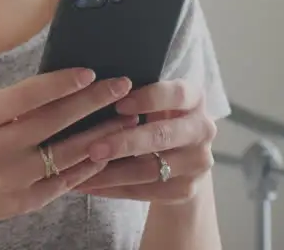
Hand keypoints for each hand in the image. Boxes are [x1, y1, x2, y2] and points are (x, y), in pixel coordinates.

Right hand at [0, 69, 137, 239]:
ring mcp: (11, 179)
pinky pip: (65, 181)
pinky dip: (88, 165)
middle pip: (54, 121)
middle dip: (94, 101)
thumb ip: (11, 105)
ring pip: (68, 153)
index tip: (91, 72)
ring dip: (102, 134)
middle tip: (123, 86)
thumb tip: (61, 85)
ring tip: (127, 119)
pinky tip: (106, 150)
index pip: (27, 95)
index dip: (62, 82)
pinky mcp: (24, 202)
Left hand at [73, 79, 216, 204]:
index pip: (176, 94)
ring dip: (112, 173)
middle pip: (162, 136)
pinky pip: (145, 191)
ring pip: (151, 170)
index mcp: (194, 98)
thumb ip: (134, 94)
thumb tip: (91, 91)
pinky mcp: (186, 189)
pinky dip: (114, 188)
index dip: (148, 99)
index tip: (117, 104)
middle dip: (124, 143)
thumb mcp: (156, 100)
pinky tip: (89, 185)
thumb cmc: (158, 116)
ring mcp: (197, 163)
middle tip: (92, 149)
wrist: (184, 157)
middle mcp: (202, 129)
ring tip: (82, 171)